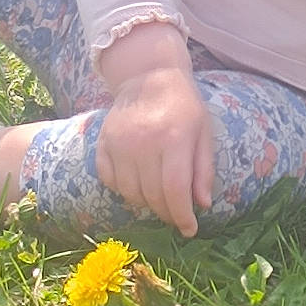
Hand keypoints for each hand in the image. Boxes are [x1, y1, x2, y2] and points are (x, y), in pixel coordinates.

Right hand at [95, 26, 214, 236]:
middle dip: (166, 214)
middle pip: (152, 196)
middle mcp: (143, 142)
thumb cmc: (182, 106)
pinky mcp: (102, 143)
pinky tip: (137, 184)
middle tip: (176, 215)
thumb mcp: (203, 132)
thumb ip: (203, 169)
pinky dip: (123, 190)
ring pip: (130, 194)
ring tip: (158, 198)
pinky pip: (110, 181)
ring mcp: (119, 143)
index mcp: (174, 138)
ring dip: (146, 204)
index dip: (182, 216)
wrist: (148, 76)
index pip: (175, 190)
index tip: (189, 229)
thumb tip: (202, 205)